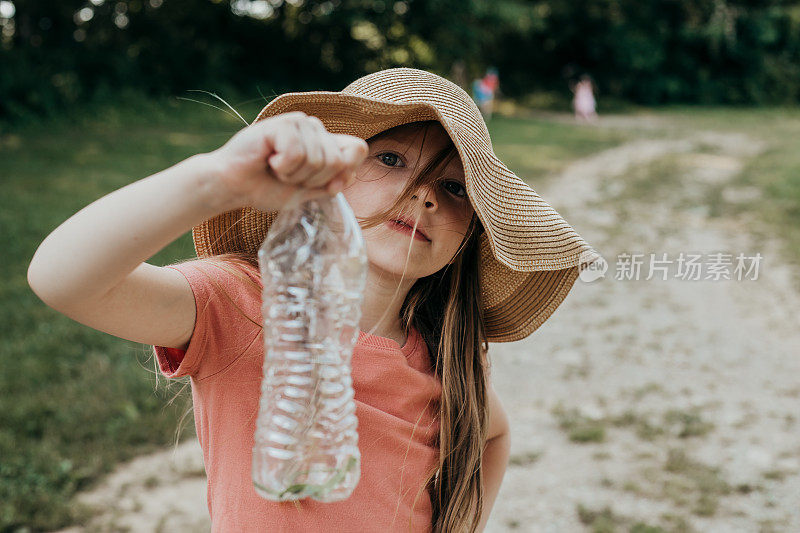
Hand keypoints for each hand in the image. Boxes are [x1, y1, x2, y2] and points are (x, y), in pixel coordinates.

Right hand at [207, 111, 367, 211]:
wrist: (234, 187)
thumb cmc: (267, 188)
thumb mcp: (307, 191)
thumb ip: (331, 183)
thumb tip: (351, 173)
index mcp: (325, 143)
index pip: (358, 149)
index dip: (345, 171)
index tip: (320, 184)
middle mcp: (316, 128)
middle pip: (338, 161)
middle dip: (312, 180)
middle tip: (288, 176)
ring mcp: (301, 123)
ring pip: (318, 159)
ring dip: (294, 175)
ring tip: (277, 168)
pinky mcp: (284, 123)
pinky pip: (297, 154)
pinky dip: (282, 167)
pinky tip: (268, 160)